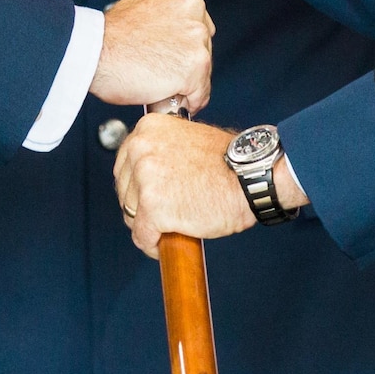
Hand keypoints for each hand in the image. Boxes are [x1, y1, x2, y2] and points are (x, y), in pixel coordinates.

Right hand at [94, 0, 212, 113]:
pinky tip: (169, 100)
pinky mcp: (195, 66)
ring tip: (160, 86)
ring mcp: (197, 38)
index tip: (171, 56)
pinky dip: (188, 102)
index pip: (197, 25)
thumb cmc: (109, 37)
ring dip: (186, 84)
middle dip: (186, 64)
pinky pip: (200, 94)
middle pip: (204, 47)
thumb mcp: (139, 9)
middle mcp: (194, 10)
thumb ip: (162, 17)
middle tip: (162, 73)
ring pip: (203, 72)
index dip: (183, 46)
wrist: (95, 52)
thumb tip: (170, 34)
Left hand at [113, 113, 306, 255]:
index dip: (138, 186)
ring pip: (131, 215)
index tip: (150, 195)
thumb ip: (161, 149)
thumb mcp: (186, 139)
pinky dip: (153, 245)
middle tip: (165, 213)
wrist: (250, 178)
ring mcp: (145, 178)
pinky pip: (142, 237)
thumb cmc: (227, 163)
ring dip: (148, 225)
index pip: (124, 165)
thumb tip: (142, 172)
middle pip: (125, 190)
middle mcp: (140, 148)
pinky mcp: (153, 208)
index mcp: (147, 128)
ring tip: (171, 226)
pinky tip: (169, 241)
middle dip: (142, 207)